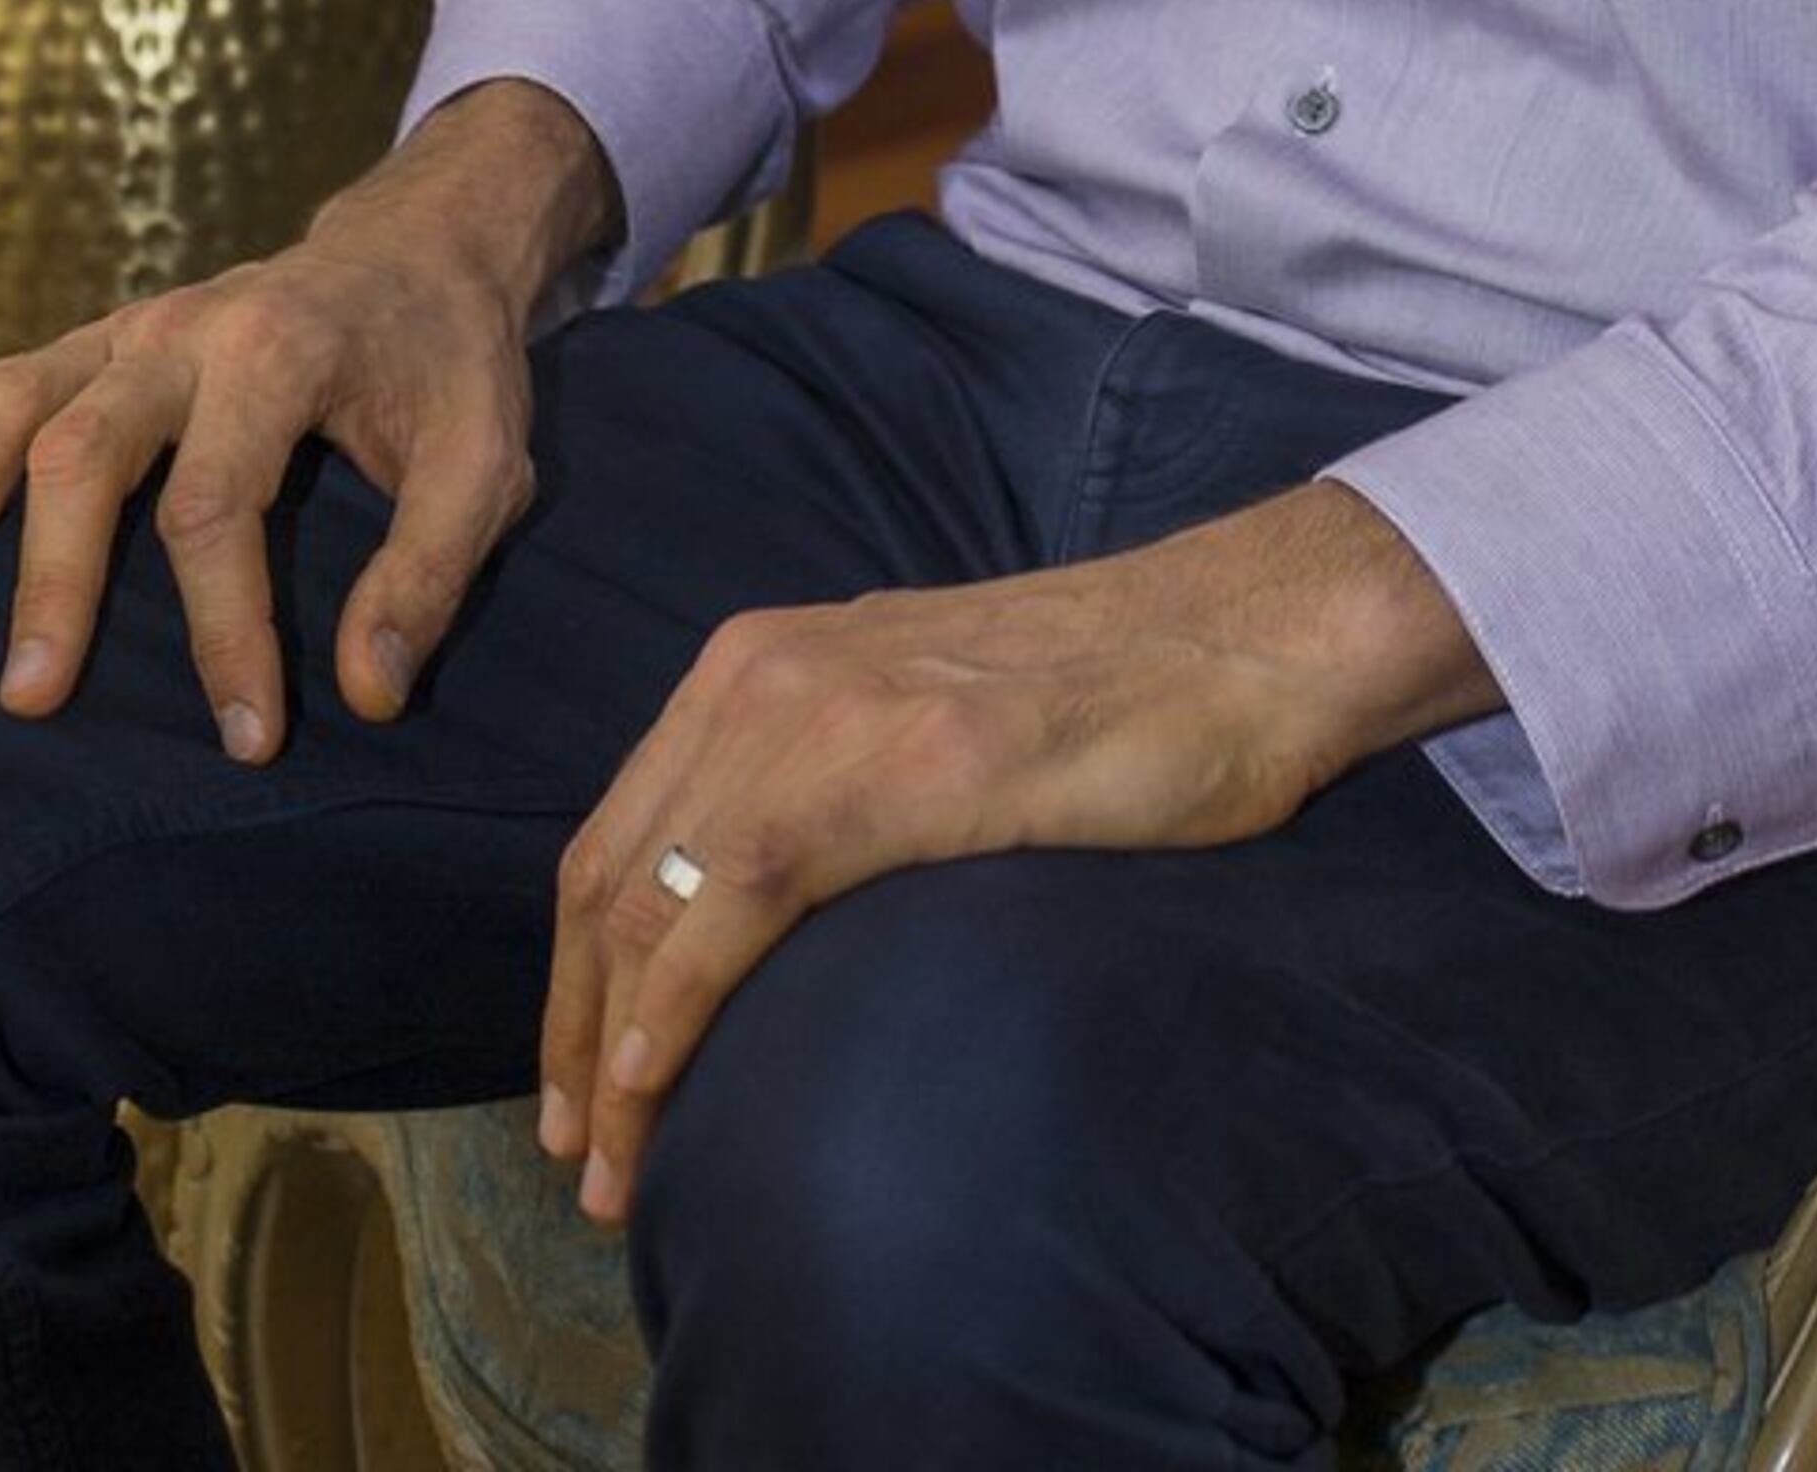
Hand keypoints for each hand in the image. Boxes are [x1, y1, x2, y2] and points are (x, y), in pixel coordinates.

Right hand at [0, 76, 620, 761]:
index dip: (229, 629)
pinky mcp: (80, 351)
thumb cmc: (449, 366)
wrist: (417, 247)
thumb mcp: (488, 461)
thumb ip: (430, 570)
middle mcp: (180, 330)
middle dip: (55, 575)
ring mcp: (117, 333)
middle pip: (89, 447)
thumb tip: (366, 694)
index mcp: (279, 348)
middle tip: (31, 698)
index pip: (224, 502)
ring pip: (8, 403)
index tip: (247, 739)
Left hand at [536, 479, 1489, 1223]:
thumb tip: (758, 915)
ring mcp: (829, 710)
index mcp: (763, 658)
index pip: (617, 836)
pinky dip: (678, 1004)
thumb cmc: (1107, 696)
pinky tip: (660, 1087)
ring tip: (620, 1174)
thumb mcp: (921, 718)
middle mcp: (767, 673)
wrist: (1239, 641)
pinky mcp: (901, 763)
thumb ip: (828, 780)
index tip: (584, 1094)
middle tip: (585, 1163)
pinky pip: (741, 897)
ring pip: (655, 900)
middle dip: (577, 1038)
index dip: (577, 978)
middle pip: (609, 879)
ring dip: (616, 1056)